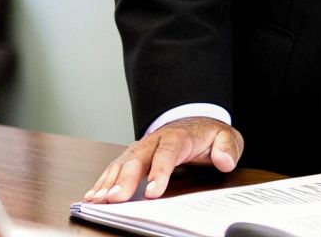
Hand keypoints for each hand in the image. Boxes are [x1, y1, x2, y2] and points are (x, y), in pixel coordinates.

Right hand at [83, 117, 243, 202]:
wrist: (194, 122)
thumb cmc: (208, 134)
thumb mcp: (226, 137)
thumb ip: (227, 147)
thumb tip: (224, 160)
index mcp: (178, 137)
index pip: (167, 153)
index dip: (159, 172)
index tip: (153, 191)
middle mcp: (154, 141)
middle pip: (137, 159)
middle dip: (126, 179)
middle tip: (116, 198)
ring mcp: (140, 149)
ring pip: (122, 164)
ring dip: (108, 182)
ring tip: (98, 199)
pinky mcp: (132, 157)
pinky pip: (114, 169)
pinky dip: (102, 182)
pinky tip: (93, 195)